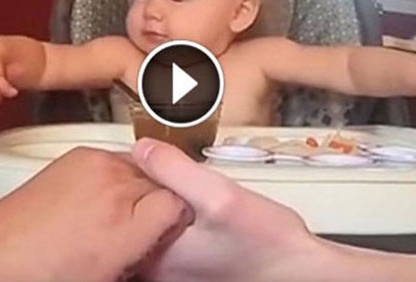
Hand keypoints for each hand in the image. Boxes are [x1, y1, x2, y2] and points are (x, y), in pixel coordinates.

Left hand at [0, 147, 191, 281]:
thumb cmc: (49, 272)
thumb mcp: (111, 271)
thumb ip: (148, 243)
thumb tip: (170, 226)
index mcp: (129, 224)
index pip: (182, 204)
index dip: (177, 220)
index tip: (167, 232)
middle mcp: (118, 184)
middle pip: (163, 182)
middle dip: (158, 202)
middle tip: (142, 226)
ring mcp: (98, 162)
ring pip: (142, 169)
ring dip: (138, 186)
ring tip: (116, 211)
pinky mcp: (79, 154)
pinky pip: (116, 160)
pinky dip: (115, 176)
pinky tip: (98, 197)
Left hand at [131, 138, 312, 281]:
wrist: (297, 269)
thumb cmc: (265, 242)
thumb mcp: (220, 196)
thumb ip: (176, 170)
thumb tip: (141, 147)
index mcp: (154, 256)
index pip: (118, 208)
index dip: (128, 174)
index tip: (144, 155)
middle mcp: (155, 267)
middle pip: (126, 217)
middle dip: (138, 185)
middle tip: (160, 162)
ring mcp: (169, 268)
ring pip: (143, 223)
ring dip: (153, 197)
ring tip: (175, 178)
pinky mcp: (183, 263)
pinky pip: (161, 232)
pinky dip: (166, 212)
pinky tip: (188, 200)